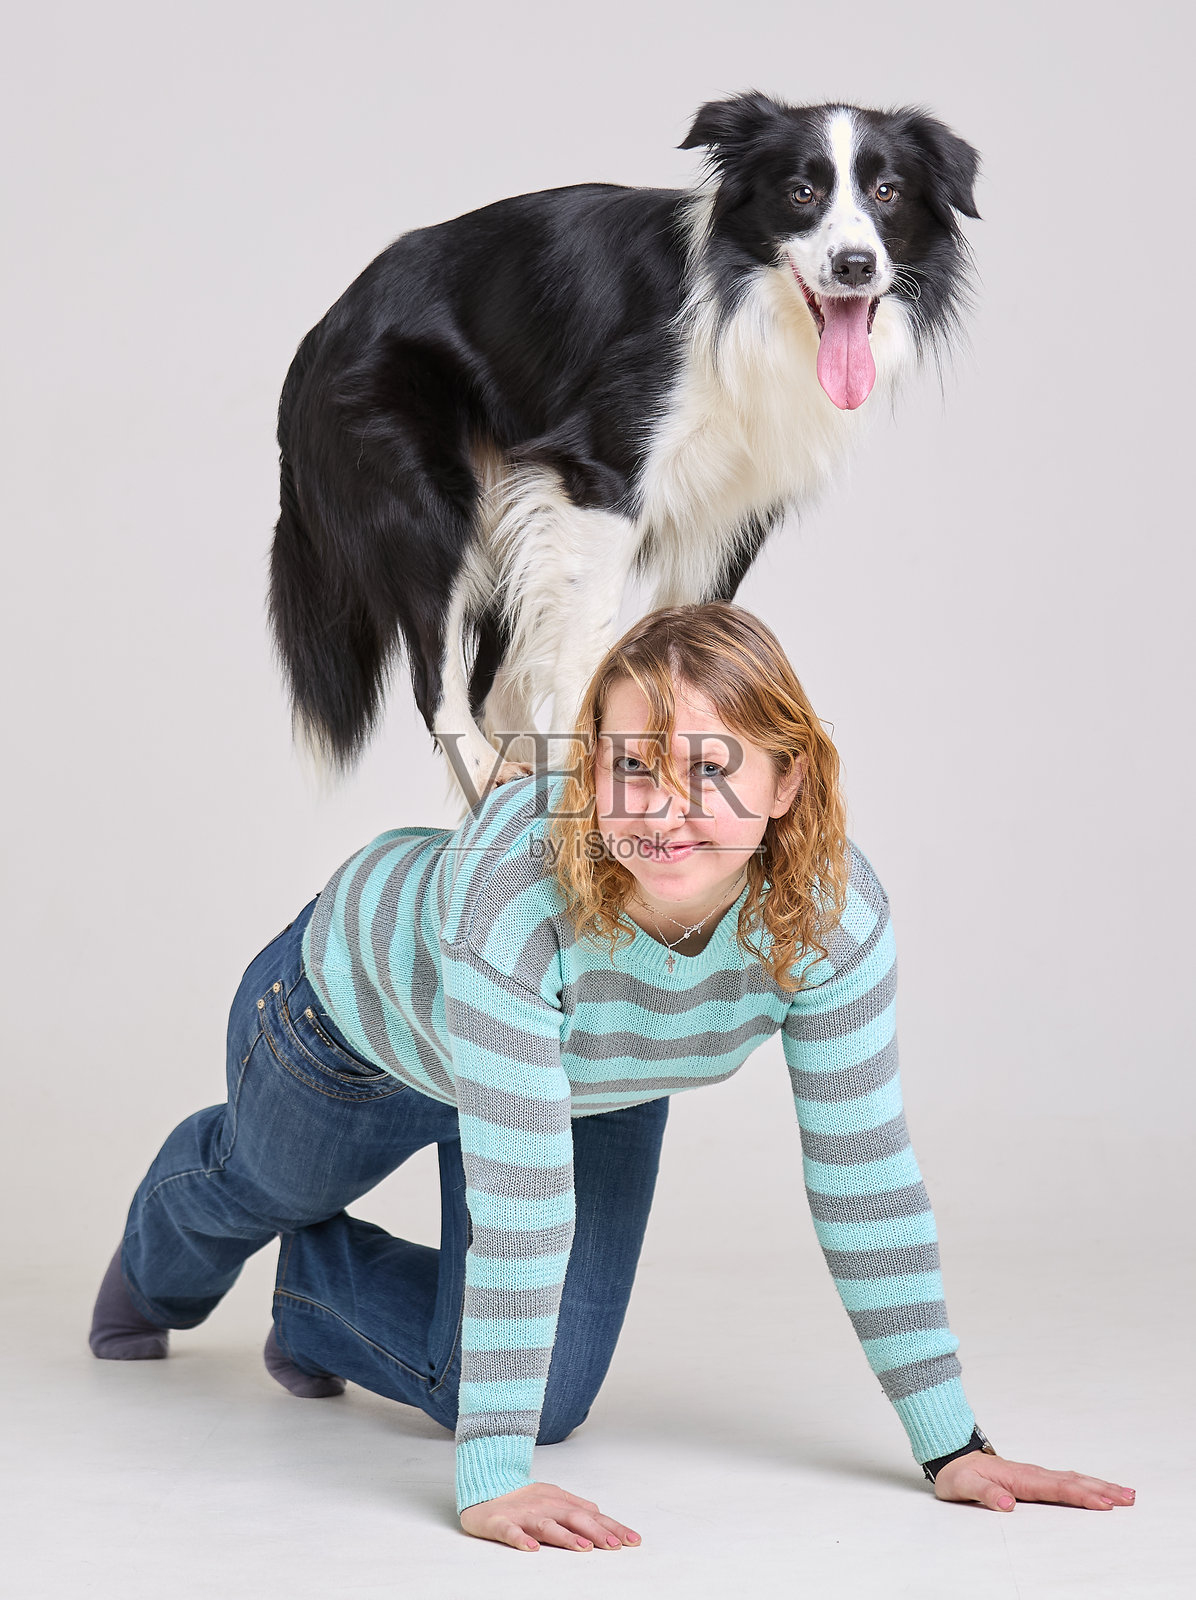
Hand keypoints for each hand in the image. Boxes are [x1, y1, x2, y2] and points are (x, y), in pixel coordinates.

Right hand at [459, 1480, 641, 1552]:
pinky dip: (520, 1539)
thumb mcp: (553, 1497)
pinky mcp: (500, 1522)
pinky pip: (510, 1532)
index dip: (611, 1527)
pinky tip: (530, 1549)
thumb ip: (576, 1507)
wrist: (484, 1483)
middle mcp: (545, 1507)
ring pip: (546, 1526)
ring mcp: (523, 1515)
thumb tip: (600, 1514)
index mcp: (559, 1502)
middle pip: (574, 1519)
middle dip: (596, 1532)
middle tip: (615, 1545)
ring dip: (565, 1537)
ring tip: (583, 1547)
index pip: (591, 1516)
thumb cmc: (522, 1497)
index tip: (632, 1540)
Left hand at [934, 1450, 1135, 1512]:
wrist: (950, 1457)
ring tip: (1124, 1493)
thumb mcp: (963, 1486)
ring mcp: (1033, 1475)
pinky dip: (1084, 1485)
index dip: (1081, 1496)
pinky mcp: (1033, 1479)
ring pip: (1072, 1480)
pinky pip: (1064, 1482)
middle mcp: (1031, 1474)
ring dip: (1098, 1486)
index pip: (1057, 1488)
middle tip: (1129, 1498)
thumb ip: (984, 1494)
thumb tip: (1007, 1503)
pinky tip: (1096, 1489)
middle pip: (1072, 1482)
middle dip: (1101, 1490)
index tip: (1104, 1504)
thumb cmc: (957, 1474)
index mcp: (1020, 1478)